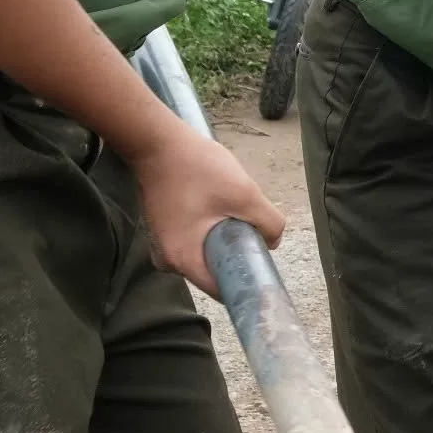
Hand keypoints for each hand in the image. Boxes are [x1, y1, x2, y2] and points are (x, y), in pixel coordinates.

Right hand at [124, 129, 282, 298]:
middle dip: (239, 252)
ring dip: (227, 237)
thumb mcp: (246, 195)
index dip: (246, 283)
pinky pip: (199, 240)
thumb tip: (273, 242)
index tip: (265, 270)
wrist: (158, 143)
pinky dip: (214, 228)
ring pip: (209, 253)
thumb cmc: (197, 169)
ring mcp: (165, 247)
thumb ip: (269, 224)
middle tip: (252, 226)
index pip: (222, 289)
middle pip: (216, 270)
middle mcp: (169, 261)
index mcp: (183, 260)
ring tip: (231, 208)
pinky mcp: (167, 232)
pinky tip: (216, 203)